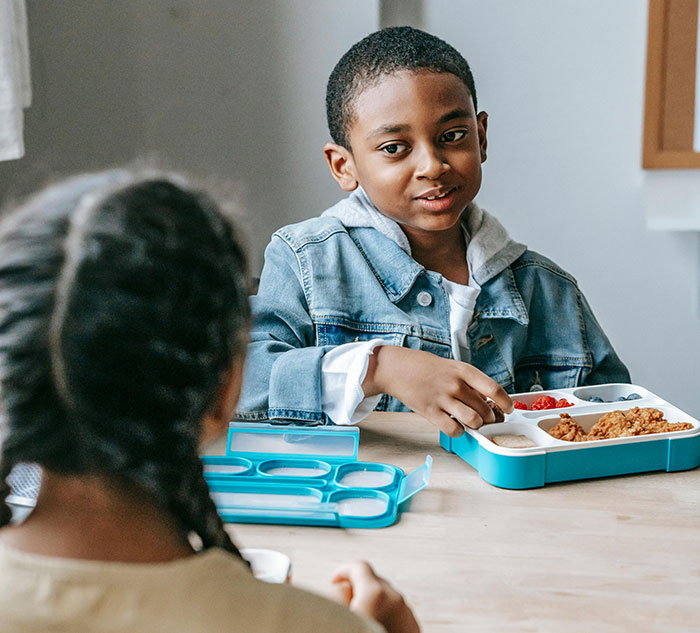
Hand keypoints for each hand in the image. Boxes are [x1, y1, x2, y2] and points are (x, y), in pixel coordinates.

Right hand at [329, 560, 419, 632]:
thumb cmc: (359, 632)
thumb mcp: (339, 615)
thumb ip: (338, 595)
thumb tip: (342, 588)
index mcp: (375, 594)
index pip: (359, 566)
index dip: (344, 570)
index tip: (336, 578)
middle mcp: (395, 600)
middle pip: (375, 581)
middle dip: (359, 587)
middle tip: (345, 601)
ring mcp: (407, 615)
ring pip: (387, 596)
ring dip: (374, 601)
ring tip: (361, 618)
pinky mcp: (414, 627)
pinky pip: (398, 612)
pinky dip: (387, 614)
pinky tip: (377, 625)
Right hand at [363, 346, 512, 436]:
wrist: (397, 368)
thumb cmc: (425, 367)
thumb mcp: (452, 367)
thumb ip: (469, 382)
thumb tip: (486, 399)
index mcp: (463, 371)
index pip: (494, 388)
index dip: (505, 402)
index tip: (508, 409)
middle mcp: (456, 384)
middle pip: (485, 408)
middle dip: (489, 418)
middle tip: (486, 418)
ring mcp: (443, 399)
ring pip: (473, 421)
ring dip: (476, 425)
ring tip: (471, 422)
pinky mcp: (430, 412)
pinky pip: (454, 429)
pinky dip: (459, 432)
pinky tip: (456, 426)